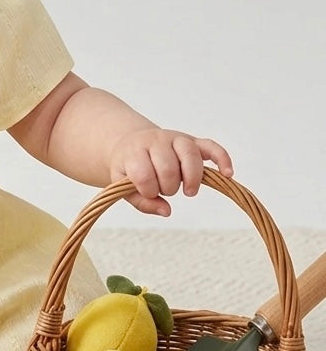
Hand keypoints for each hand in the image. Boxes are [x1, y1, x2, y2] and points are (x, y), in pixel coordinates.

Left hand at [109, 129, 232, 215]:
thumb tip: (167, 211)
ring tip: (188, 191)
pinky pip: (211, 146)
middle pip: (168, 167)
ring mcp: (175, 138)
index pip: (144, 174)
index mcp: (134, 151)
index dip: (148, 191)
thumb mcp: (123, 185)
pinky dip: (222, 159)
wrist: (131, 143)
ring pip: (190, 154)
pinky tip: (227, 174)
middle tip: (165, 190)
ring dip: (191, 178)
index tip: (148, 193)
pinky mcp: (193, 141)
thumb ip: (141, 202)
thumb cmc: (129, 168)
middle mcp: (156, 141)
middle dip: (168, 187)